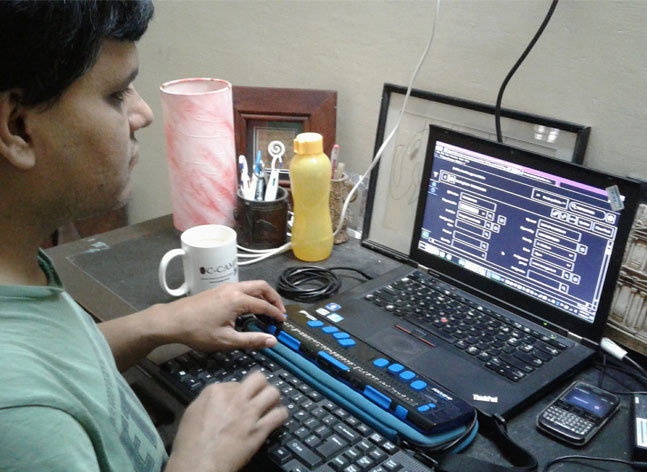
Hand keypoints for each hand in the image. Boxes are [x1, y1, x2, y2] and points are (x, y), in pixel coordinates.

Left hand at [162, 280, 285, 351]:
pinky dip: (253, 295)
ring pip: (252, 285)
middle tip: (279, 312)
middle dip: (274, 298)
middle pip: (262, 286)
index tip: (283, 322)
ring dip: (263, 295)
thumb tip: (272, 341)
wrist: (172, 321)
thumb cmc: (198, 332)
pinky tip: (251, 308)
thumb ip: (251, 340)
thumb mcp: (226, 340)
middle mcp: (233, 288)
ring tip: (268, 310)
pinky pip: (243, 288)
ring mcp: (225, 287)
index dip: (276, 314)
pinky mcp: (219, 290)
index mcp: (237, 299)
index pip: (264, 305)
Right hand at [166, 372, 288, 471]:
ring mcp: (249, 413)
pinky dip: (281, 415)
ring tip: (272, 406)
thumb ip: (208, 401)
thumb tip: (219, 399)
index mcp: (215, 392)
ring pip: (273, 393)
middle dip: (261, 386)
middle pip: (258, 379)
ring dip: (274, 399)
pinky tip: (277, 419)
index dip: (240, 392)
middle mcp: (234, 398)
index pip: (236, 383)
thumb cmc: (190, 444)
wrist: (198, 464)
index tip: (241, 401)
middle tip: (260, 396)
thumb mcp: (192, 413)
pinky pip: (280, 414)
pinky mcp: (259, 429)